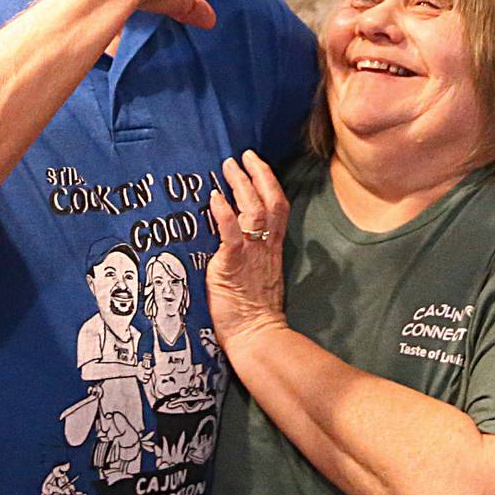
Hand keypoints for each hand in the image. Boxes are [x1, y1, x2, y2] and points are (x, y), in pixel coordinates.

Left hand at [206, 150, 290, 353]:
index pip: (278, 207)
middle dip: (258, 174)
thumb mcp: (260, 276)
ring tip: (228, 166)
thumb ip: (255, 254)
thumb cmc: (254, 314)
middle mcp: (265, 248)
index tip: (257, 164)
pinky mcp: (232, 266)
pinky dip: (225, 214)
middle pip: (270, 201)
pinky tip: (216, 198)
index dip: (269, 182)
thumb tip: (242, 237)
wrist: (257, 338)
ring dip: (241, 185)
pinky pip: (231, 234)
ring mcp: (251, 255)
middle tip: (243, 155)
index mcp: (273, 249)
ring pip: (253, 211)